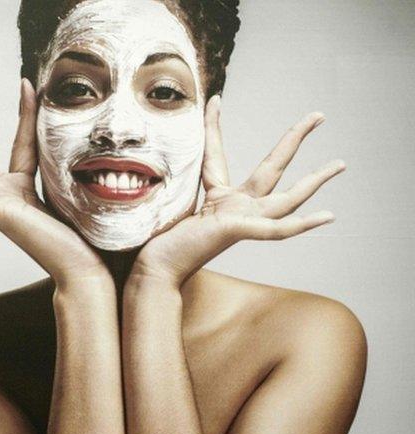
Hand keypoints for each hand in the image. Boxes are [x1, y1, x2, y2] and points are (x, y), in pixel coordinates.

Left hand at [133, 96, 344, 287]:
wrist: (155, 270)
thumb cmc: (159, 243)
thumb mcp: (167, 200)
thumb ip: (172, 176)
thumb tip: (157, 146)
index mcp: (218, 199)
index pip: (215, 153)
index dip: (212, 125)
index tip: (215, 101)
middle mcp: (236, 208)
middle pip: (272, 168)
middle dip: (295, 140)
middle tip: (319, 114)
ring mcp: (240, 221)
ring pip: (285, 200)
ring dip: (314, 182)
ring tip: (340, 164)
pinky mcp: (238, 231)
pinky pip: (274, 229)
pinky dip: (301, 224)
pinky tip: (328, 215)